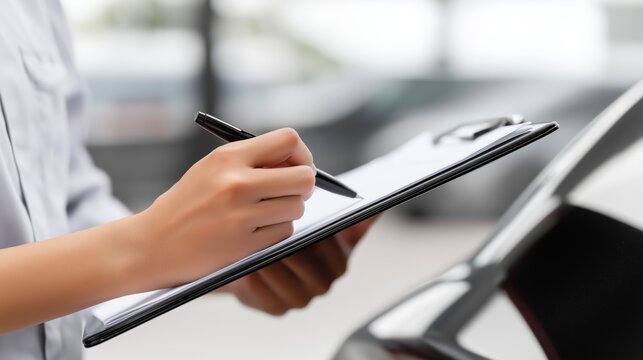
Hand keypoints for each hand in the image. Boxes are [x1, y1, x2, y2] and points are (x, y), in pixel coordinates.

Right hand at [133, 128, 315, 290]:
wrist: (149, 245)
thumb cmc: (184, 205)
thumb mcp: (210, 169)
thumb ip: (250, 161)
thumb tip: (298, 163)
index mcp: (227, 157)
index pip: (289, 140)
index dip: (302, 154)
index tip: (297, 166)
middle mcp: (236, 182)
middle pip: (303, 177)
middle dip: (303, 186)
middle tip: (291, 193)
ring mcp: (240, 214)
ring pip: (297, 207)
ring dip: (288, 211)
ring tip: (265, 214)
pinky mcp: (243, 244)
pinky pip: (284, 232)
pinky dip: (276, 232)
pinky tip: (255, 231)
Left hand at [221, 216, 378, 314]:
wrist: (270, 269)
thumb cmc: (299, 244)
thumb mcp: (329, 230)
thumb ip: (356, 220)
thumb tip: (380, 206)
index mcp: (339, 263)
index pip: (329, 246)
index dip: (312, 231)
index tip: (297, 218)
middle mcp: (322, 285)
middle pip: (303, 262)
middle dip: (286, 244)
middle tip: (267, 225)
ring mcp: (299, 299)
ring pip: (280, 274)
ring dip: (266, 257)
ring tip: (253, 240)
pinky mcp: (275, 308)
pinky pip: (262, 290)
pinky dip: (252, 274)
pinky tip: (245, 260)